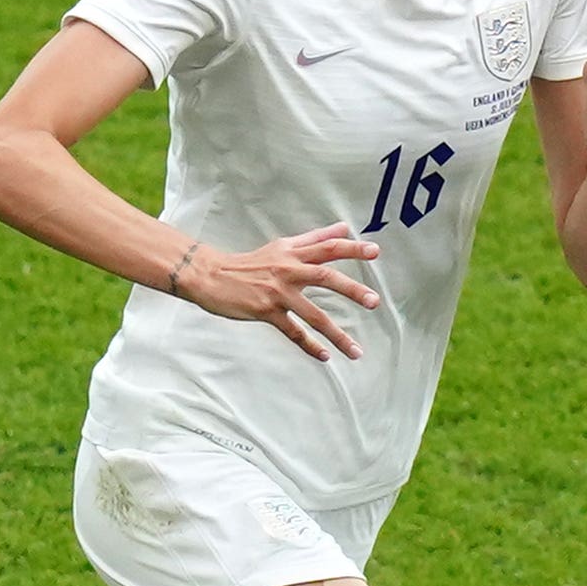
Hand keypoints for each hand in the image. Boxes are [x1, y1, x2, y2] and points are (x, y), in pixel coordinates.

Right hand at [167, 224, 383, 360]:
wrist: (210, 275)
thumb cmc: (249, 263)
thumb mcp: (282, 246)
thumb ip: (315, 238)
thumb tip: (344, 228)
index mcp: (293, 253)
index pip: (327, 247)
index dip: (352, 249)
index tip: (375, 252)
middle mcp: (288, 270)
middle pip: (325, 277)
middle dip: (351, 289)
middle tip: (373, 301)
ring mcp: (277, 292)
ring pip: (313, 314)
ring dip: (336, 334)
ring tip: (356, 350)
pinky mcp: (265, 311)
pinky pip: (293, 332)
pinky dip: (309, 346)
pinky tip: (324, 356)